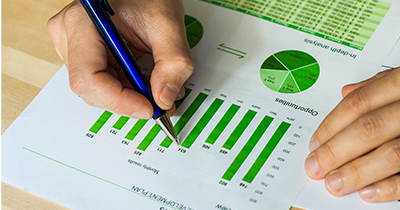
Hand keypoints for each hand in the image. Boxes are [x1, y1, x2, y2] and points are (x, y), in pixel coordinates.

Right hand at [47, 0, 192, 117]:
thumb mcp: (167, 25)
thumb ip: (172, 62)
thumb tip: (164, 98)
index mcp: (82, 23)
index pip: (89, 78)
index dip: (119, 100)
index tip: (148, 107)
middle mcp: (70, 36)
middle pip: (92, 89)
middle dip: (128, 101)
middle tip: (158, 103)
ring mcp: (74, 46)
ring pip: (98, 90)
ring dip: (129, 97)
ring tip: (155, 90)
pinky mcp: (85, 54)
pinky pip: (102, 82)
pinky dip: (126, 89)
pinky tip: (144, 82)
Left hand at [305, 67, 399, 201]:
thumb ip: (379, 85)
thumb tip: (346, 92)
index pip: (358, 103)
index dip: (331, 125)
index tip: (313, 144)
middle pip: (368, 128)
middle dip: (336, 150)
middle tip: (315, 167)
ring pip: (392, 152)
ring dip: (358, 171)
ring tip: (335, 184)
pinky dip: (393, 186)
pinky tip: (369, 194)